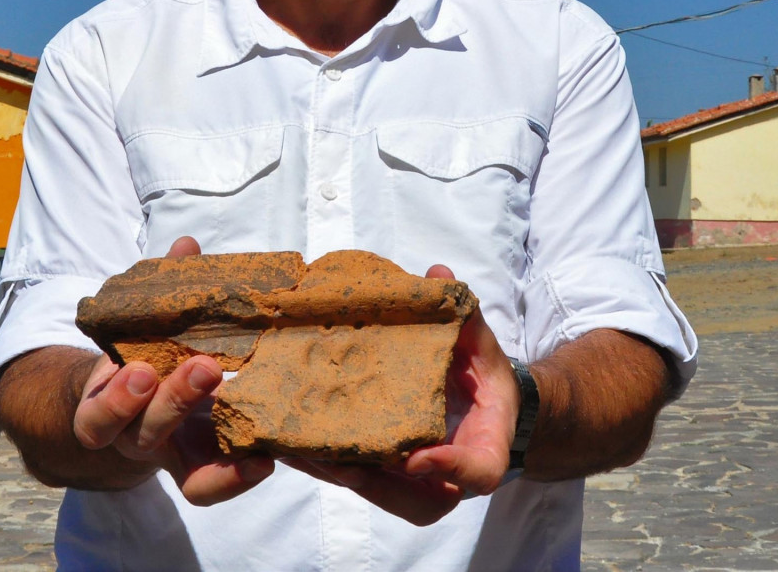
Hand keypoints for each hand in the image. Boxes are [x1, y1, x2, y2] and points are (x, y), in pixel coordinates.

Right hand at [72, 236, 274, 504]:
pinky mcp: (206, 470)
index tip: (141, 368)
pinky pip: (214, 486)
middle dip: (174, 401)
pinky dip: (237, 478)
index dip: (118, 399)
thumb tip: (187, 245)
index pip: (99, 414)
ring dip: (218, 446)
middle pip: (145, 434)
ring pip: (184, 471)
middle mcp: (137, 440)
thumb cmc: (144, 360)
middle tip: (205, 367)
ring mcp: (175, 461)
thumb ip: (162, 291)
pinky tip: (265, 458)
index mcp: (110, 406)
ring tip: (250, 415)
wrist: (138, 415)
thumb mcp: (144, 329)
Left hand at [285, 263, 520, 525]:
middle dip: (379, 485)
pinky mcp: (392, 478)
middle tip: (343, 465)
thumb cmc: (483, 376)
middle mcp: (453, 476)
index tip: (417, 457)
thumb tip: (438, 275)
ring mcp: (421, 484)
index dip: (451, 469)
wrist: (483, 405)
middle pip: (422, 503)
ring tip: (302, 453)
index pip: (479, 472)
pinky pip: (364, 481)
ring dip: (343, 478)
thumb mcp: (482, 346)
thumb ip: (464, 316)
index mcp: (485, 446)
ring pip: (385, 496)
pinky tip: (291, 447)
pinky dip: (329, 467)